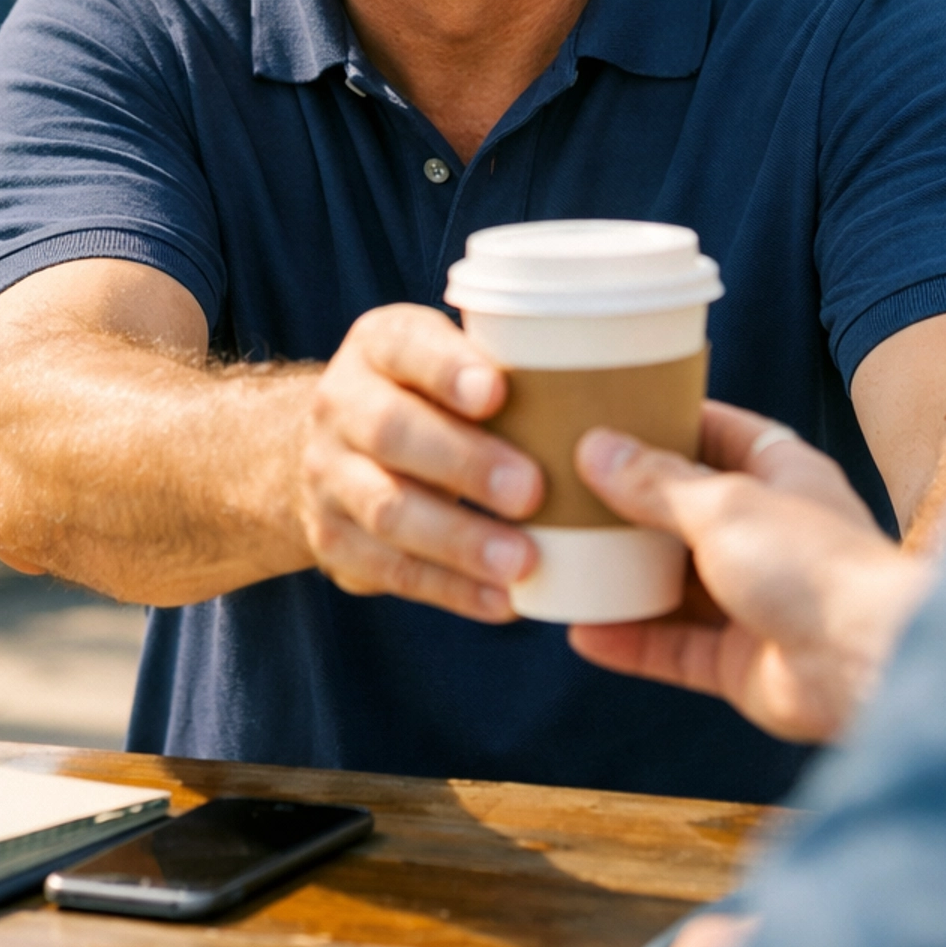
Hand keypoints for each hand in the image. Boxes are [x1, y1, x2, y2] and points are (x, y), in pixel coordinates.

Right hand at [298, 304, 540, 623]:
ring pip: (388, 510)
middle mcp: (340, 405)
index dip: (447, 369)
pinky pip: (391, 570)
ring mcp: (328, 476)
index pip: (404, 345)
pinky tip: (503, 601)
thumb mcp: (452, 360)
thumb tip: (617, 400)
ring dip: (459, 540)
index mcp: (377, 345)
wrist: (339, 448)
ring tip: (523, 561)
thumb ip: (510, 367)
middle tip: (531, 490)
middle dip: (463, 463)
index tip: (497, 392)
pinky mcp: (333, 540)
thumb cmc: (435, 399)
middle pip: (391, 432)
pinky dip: (451, 589)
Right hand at [568, 403, 932, 739]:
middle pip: (688, 512)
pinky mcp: (741, 661)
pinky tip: (582, 633)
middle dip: (632, 506)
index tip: (614, 414)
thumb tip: (596, 449)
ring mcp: (756, 601)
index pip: (722, 435)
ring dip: (624, 578)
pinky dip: (630, 641)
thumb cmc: (813, 563)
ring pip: (675, 585)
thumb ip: (657, 482)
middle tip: (567, 490)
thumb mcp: (724, 503)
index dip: (672, 422)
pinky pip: (674, 648)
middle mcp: (769, 535)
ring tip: (564, 561)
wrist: (867, 662)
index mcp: (783, 476)